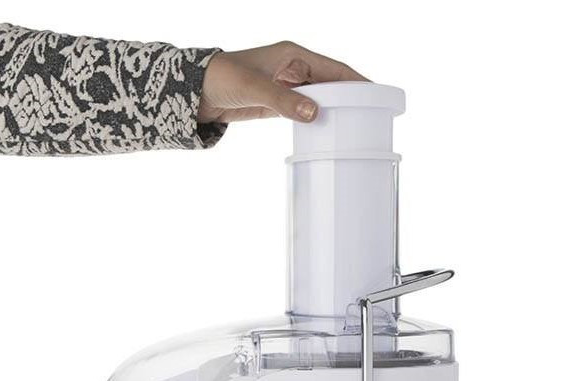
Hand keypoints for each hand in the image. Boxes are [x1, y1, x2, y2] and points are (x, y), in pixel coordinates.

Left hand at [198, 41, 366, 123]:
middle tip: (370, 116)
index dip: (357, 81)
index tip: (377, 94)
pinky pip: (305, 109)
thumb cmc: (222, 78)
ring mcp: (287, 86)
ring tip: (354, 126)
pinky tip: (326, 130)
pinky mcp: (278, 103)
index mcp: (293, 55)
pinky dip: (316, 119)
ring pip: (319, 98)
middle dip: (351, 98)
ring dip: (334, 110)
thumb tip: (314, 114)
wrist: (196, 92)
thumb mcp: (254, 88)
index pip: (335, 68)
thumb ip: (284, 101)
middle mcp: (293, 68)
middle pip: (331, 83)